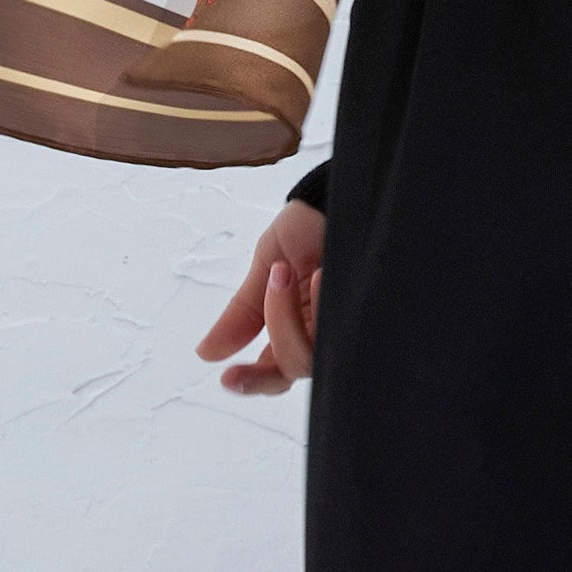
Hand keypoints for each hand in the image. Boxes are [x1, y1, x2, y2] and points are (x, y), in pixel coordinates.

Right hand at [195, 197, 324, 394]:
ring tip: (288, 271)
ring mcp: (343, 323)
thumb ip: (242, 311)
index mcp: (291, 327)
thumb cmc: (307, 225)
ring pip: (311, 355)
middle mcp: (318, 332)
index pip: (272, 372)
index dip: (250, 381)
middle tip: (272, 288)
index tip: (227, 378)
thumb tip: (206, 352)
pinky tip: (320, 273)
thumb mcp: (266, 265)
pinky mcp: (365, 311)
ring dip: (289, 314)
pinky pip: (339, 331)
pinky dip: (322, 303)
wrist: (342, 191)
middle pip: (292, 368)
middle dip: (275, 333)